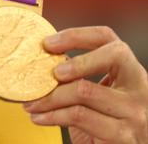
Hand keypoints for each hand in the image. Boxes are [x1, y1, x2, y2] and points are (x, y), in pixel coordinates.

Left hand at [22, 26, 147, 142]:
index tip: (48, 43)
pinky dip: (53, 116)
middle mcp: (140, 88)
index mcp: (129, 71)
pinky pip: (79, 116)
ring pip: (85, 90)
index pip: (108, 38)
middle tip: (49, 74)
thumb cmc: (102, 125)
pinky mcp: (124, 135)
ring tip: (31, 102)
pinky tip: (39, 117)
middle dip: (75, 61)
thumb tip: (41, 59)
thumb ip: (76, 76)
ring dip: (50, 96)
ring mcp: (135, 112)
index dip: (77, 35)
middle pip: (112, 56)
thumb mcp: (94, 96)